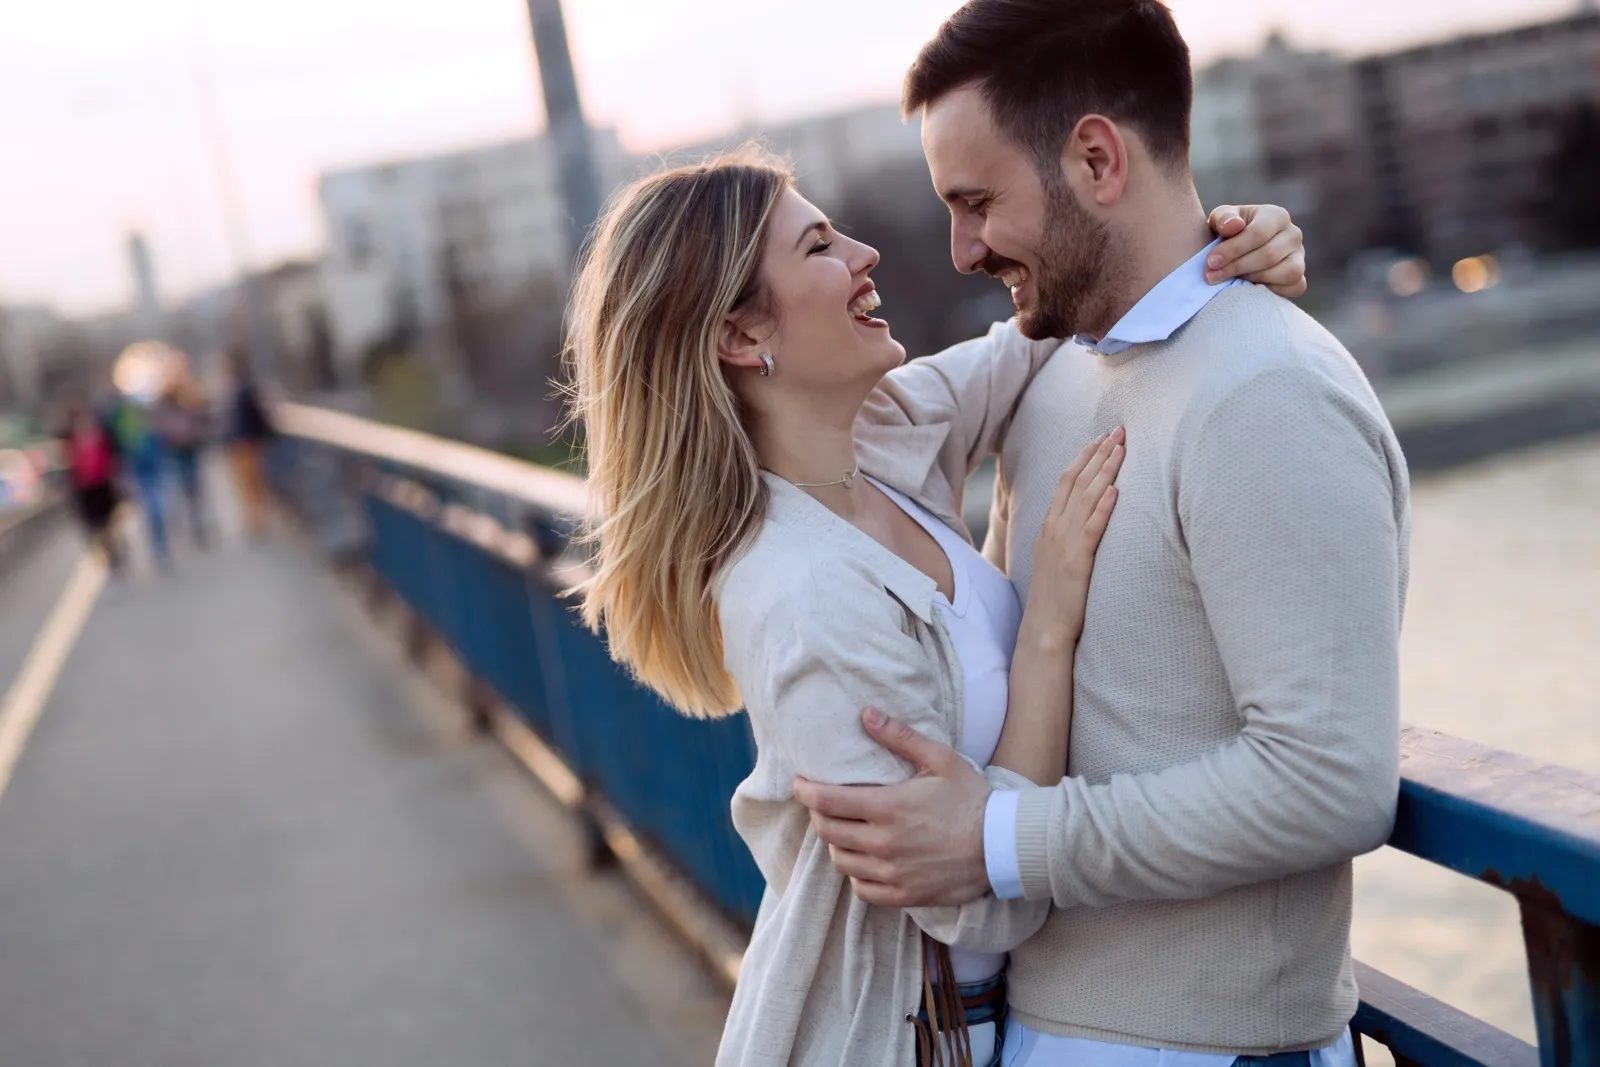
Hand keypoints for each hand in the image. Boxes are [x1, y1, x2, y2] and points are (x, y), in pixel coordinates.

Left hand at [793, 708, 990, 906]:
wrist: (1003, 846)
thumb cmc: (973, 799)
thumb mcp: (941, 759)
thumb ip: (900, 736)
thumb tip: (866, 714)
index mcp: (888, 807)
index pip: (826, 801)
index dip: (805, 791)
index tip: (801, 783)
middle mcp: (883, 844)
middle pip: (827, 832)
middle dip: (818, 815)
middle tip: (823, 804)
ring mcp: (892, 873)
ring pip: (841, 862)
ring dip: (836, 844)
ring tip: (845, 830)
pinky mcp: (903, 895)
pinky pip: (861, 890)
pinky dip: (856, 875)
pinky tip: (864, 861)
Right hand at [1023, 429, 1122, 648]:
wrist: (1044, 627)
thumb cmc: (1056, 596)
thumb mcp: (1058, 557)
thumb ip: (1068, 534)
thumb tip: (1085, 518)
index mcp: (1049, 525)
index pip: (1067, 479)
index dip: (1085, 456)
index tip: (1103, 437)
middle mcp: (1054, 528)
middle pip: (1078, 480)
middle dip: (1099, 453)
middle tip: (1119, 430)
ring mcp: (1064, 543)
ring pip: (1087, 497)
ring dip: (1106, 470)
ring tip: (1123, 449)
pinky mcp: (1077, 560)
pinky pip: (1091, 527)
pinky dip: (1103, 507)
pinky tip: (1115, 490)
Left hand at [1205, 204, 1306, 296]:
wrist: (1236, 252)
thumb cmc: (1227, 233)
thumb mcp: (1221, 220)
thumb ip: (1223, 219)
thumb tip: (1234, 226)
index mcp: (1276, 215)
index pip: (1258, 233)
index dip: (1233, 250)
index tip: (1210, 261)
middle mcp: (1293, 234)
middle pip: (1269, 255)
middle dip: (1237, 267)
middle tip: (1212, 276)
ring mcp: (1300, 257)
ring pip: (1286, 272)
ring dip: (1254, 279)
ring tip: (1232, 280)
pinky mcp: (1300, 277)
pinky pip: (1294, 287)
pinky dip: (1272, 291)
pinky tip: (1249, 288)